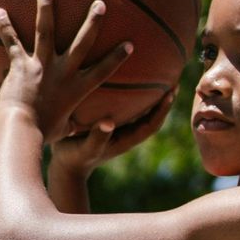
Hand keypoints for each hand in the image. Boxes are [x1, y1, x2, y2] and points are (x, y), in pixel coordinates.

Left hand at [0, 0, 133, 145]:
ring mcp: (41, 66)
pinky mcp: (20, 66)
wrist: (22, 129)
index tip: (129, 44)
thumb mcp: (64, 130)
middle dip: (92, 22)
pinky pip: (12, 42)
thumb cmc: (43, 133)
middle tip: (100, 3)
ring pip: (46, 31)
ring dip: (46, 9)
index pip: (102, 70)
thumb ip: (73, 124)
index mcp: (76, 88)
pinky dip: (5, 27)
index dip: (116, 57)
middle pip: (81, 42)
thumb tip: (80, 128)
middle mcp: (62, 72)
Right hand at [50, 84, 175, 183]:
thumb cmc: (75, 157)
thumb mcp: (86, 148)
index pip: (152, 125)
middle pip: (152, 116)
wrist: (64, 166)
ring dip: (151, 94)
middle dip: (164, 99)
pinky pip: (125, 107)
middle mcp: (126, 133)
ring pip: (140, 110)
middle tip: (174, 78)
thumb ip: (98, 137)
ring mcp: (118, 129)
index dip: (163, 110)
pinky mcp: (108, 123)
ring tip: (158, 73)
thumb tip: (109, 121)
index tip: (172, 92)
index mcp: (126, 140)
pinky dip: (132, 93)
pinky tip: (127, 73)